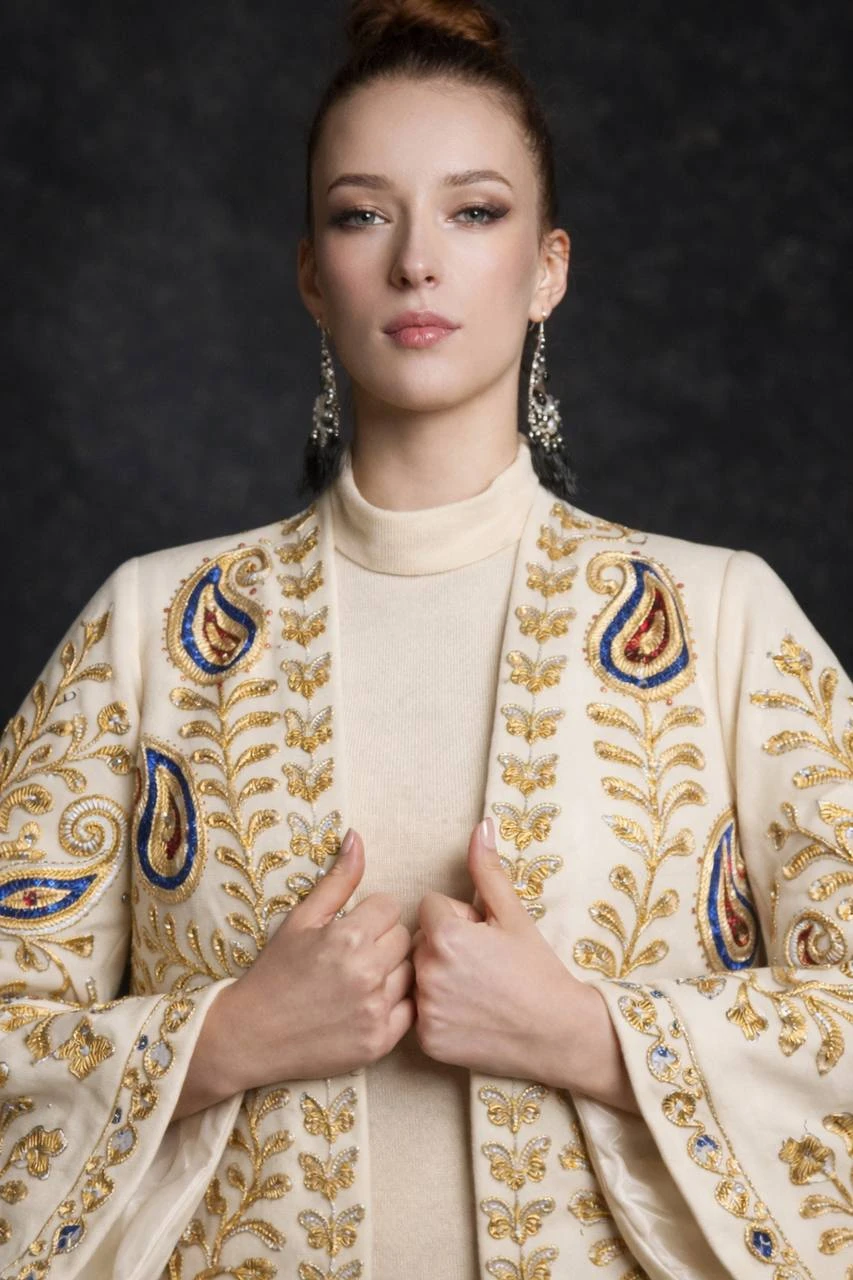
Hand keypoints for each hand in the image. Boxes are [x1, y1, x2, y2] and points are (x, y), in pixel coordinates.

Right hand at [174, 829, 414, 1116]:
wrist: (251, 1035)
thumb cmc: (275, 972)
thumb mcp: (301, 919)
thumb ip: (337, 880)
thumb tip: (357, 837)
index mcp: (348, 937)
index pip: (390, 907)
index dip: (370, 915)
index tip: (351, 928)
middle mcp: (367, 973)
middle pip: (402, 938)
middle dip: (381, 941)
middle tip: (353, 955)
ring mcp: (375, 1011)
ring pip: (410, 973)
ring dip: (391, 973)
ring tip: (359, 980)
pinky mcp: (380, 1042)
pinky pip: (410, 1010)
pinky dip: (394, 1006)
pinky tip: (367, 1004)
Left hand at [412, 818, 637, 1109]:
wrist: (558, 1033)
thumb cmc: (538, 970)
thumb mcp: (513, 915)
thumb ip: (487, 869)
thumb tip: (481, 825)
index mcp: (445, 934)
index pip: (430, 907)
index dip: (459, 917)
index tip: (483, 936)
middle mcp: (427, 971)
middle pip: (421, 940)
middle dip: (445, 945)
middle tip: (484, 964)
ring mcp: (425, 1009)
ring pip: (419, 975)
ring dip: (439, 977)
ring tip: (478, 989)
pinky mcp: (427, 1041)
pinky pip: (421, 1012)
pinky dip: (440, 1012)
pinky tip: (470, 1015)